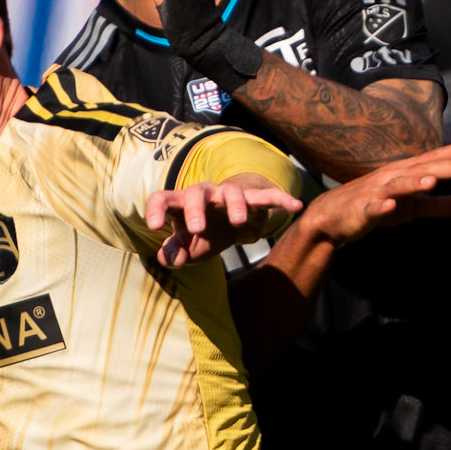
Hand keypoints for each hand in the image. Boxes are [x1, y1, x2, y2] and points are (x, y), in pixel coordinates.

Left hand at [146, 173, 302, 267]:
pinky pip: (266, 195)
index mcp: (180, 205)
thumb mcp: (186, 248)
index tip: (154, 226)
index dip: (156, 210)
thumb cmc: (199, 235)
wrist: (226, 225)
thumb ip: (174, 253)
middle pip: (196, 192)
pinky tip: (296, 205)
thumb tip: (170, 258)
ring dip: (235, 205)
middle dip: (196, 209)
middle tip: (197, 228)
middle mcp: (203, 194)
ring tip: (239, 223)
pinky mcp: (252, 199)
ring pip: (231, 191)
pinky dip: (281, 199)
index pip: (163, 199)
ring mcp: (227, 195)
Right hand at [302, 142, 450, 244]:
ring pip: (398, 186)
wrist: (333, 217)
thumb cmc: (376, 206)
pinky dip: (380, 207)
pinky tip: (389, 206)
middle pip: (423, 170)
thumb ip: (439, 205)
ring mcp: (376, 193)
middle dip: (448, 167)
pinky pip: (372, 209)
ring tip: (432, 182)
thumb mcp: (412, 207)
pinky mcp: (362, 211)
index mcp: (406, 174)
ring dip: (414, 183)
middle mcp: (393, 177)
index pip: (434, 160)